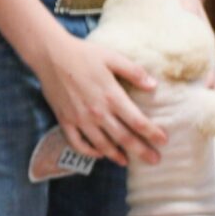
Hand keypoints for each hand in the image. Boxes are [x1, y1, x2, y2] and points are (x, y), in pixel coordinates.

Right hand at [31, 30, 166, 164]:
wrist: (51, 55)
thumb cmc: (83, 54)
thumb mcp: (112, 57)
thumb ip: (134, 72)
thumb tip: (153, 86)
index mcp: (112, 96)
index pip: (138, 122)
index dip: (152, 133)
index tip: (163, 141)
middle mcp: (98, 112)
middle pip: (123, 138)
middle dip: (141, 151)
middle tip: (154, 160)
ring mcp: (80, 119)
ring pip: (101, 145)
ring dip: (116, 155)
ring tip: (126, 162)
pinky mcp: (65, 120)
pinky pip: (77, 143)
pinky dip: (88, 152)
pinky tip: (98, 153)